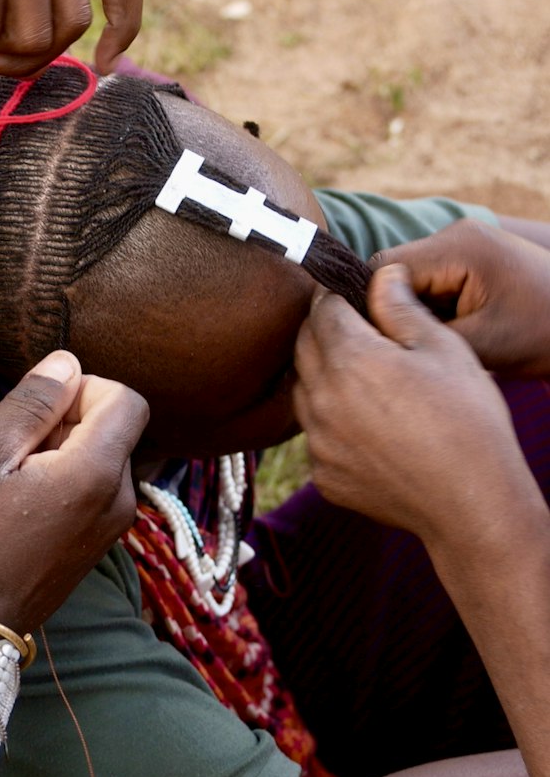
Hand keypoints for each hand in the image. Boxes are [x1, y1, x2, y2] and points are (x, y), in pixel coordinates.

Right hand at [0, 350, 147, 634]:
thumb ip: (32, 402)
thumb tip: (67, 362)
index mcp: (98, 472)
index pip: (126, 398)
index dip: (83, 388)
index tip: (38, 410)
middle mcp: (121, 500)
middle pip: (113, 428)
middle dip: (67, 421)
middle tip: (12, 449)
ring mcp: (113, 528)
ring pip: (100, 458)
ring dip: (60, 453)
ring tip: (10, 480)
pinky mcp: (97, 546)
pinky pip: (92, 491)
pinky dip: (62, 482)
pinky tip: (19, 504)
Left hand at [293, 264, 540, 547]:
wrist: (472, 502)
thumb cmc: (467, 420)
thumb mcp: (443, 349)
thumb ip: (401, 308)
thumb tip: (379, 275)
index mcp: (349, 360)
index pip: (322, 308)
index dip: (336, 294)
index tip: (350, 293)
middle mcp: (321, 400)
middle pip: (304, 346)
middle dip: (323, 329)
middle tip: (353, 326)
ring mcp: (318, 443)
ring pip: (304, 392)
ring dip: (323, 375)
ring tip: (364, 377)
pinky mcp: (323, 475)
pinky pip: (316, 436)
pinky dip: (332, 423)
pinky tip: (368, 425)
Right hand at [375, 219, 549, 376]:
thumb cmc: (544, 335)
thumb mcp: (479, 344)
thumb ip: (420, 334)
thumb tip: (370, 336)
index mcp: (457, 247)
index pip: (381, 270)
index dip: (370, 309)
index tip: (381, 347)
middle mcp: (455, 234)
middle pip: (391, 273)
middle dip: (391, 311)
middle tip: (404, 351)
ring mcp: (463, 244)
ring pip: (407, 281)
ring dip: (411, 313)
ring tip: (432, 344)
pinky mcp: (469, 259)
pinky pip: (429, 283)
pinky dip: (430, 311)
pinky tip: (447, 335)